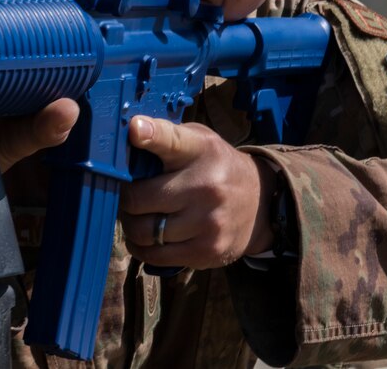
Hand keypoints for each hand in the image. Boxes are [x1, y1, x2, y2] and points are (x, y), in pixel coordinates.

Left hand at [119, 116, 276, 268]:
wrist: (260, 203)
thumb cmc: (215, 167)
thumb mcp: (199, 141)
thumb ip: (165, 137)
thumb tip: (128, 134)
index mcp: (200, 150)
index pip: (171, 139)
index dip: (149, 134)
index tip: (134, 130)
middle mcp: (205, 186)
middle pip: (138, 199)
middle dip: (125, 199)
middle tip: (127, 197)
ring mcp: (207, 222)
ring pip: (143, 232)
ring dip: (131, 225)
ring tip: (137, 217)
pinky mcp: (206, 251)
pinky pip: (156, 256)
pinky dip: (142, 248)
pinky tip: (145, 238)